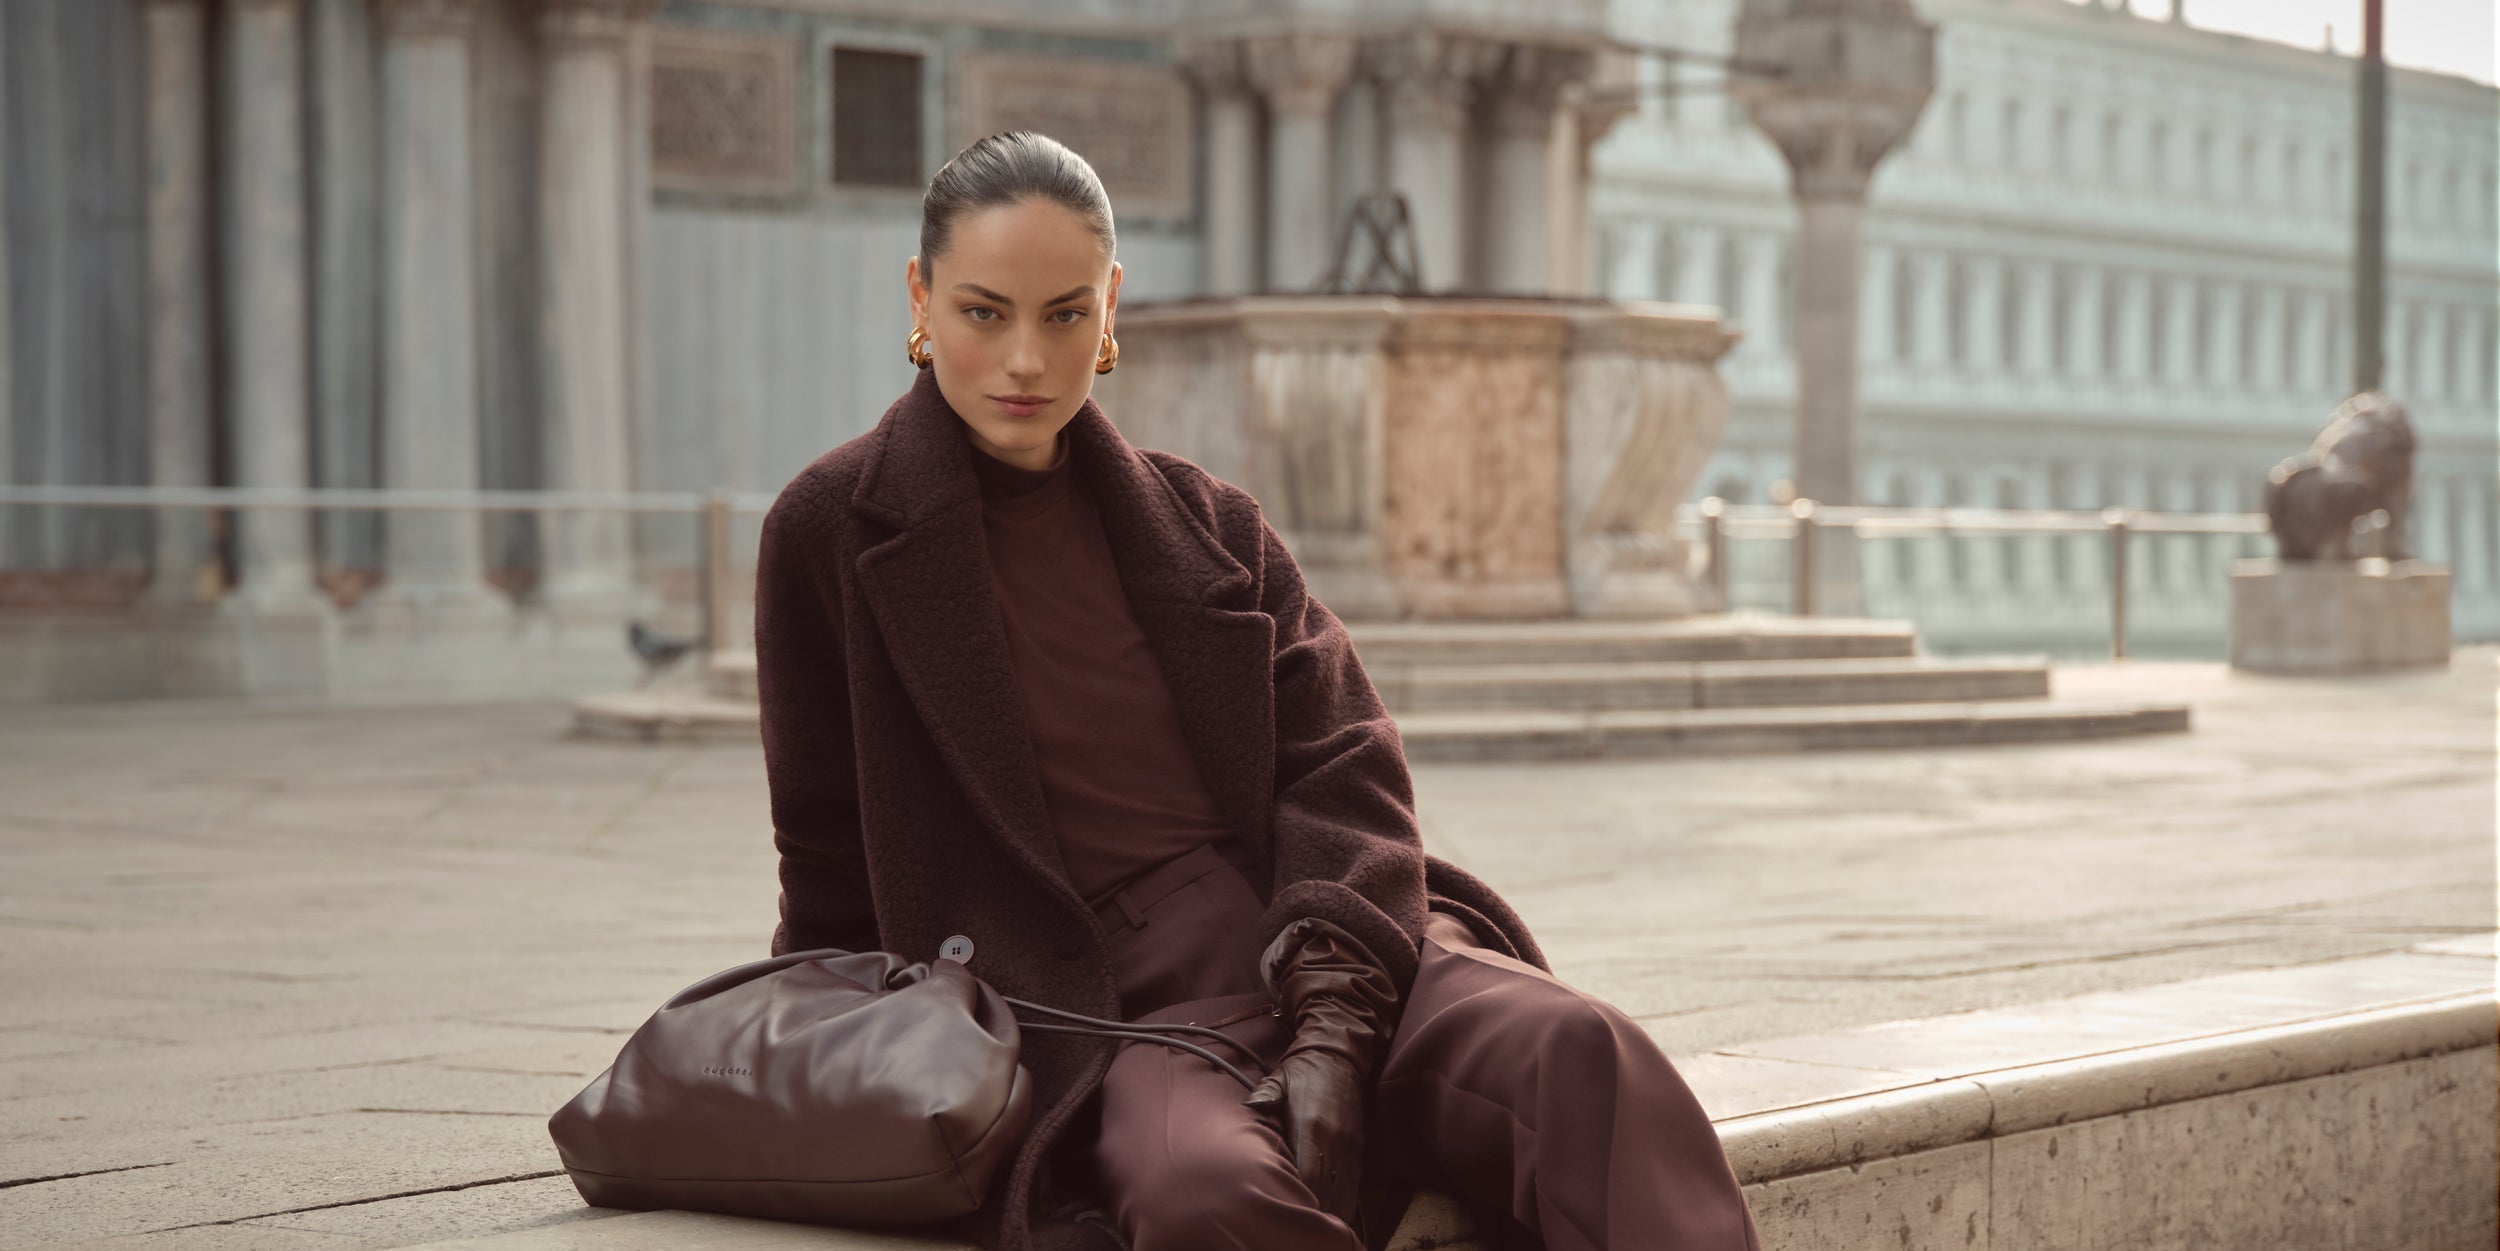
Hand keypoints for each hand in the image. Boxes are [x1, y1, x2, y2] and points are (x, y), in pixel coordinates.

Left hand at [1241, 917, 1400, 1230]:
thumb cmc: (1302, 1070)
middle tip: (1294, 1230)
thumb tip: (1246, 1114)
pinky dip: (1341, 1206)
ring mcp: (1351, 1148)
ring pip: (1343, 1195)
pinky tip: (1329, 1220)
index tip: (1286, 1216)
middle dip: (1312, 1216)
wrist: (1340, 1053)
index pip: (1307, 1176)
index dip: (1299, 1202)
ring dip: (1328, 1216)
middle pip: (1327, 1193)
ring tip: (1311, 1232)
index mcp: (1313, 1126)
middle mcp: (1336, 1141)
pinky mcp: (1359, 1150)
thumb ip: (1262, 1102)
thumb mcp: (1277, 1082)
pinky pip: (1352, 1188)